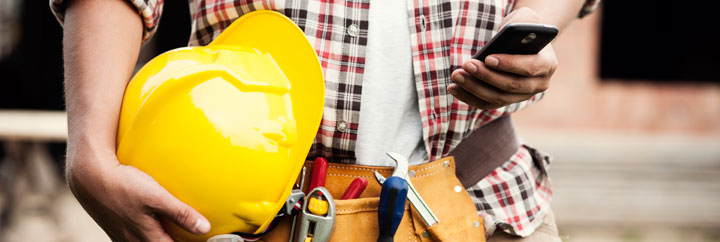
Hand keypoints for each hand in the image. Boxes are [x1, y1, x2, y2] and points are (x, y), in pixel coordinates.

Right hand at [66, 153, 209, 241]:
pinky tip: (156, 219)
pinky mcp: (118, 227)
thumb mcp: (156, 197)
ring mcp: (124, 236)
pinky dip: (152, 231)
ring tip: (177, 229)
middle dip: (177, 239)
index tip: (202, 239)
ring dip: (164, 236)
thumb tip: (204, 228)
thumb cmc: (122, 185)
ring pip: (150, 241)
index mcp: (148, 240)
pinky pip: (139, 235)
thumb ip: (181, 213)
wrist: (89, 176)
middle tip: (191, 233)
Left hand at [448, 7, 557, 108]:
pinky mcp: (505, 101)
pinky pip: (485, 104)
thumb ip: (521, 22)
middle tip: (467, 64)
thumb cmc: (523, 28)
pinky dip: (468, 97)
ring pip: (497, 98)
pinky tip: (453, 87)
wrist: (522, 44)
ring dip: (474, 88)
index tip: (488, 58)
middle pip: (511, 86)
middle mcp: (538, 84)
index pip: (529, 68)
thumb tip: (505, 35)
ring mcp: (522, 96)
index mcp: (548, 64)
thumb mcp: (525, 18)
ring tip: (457, 75)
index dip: (509, 64)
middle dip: (486, 76)